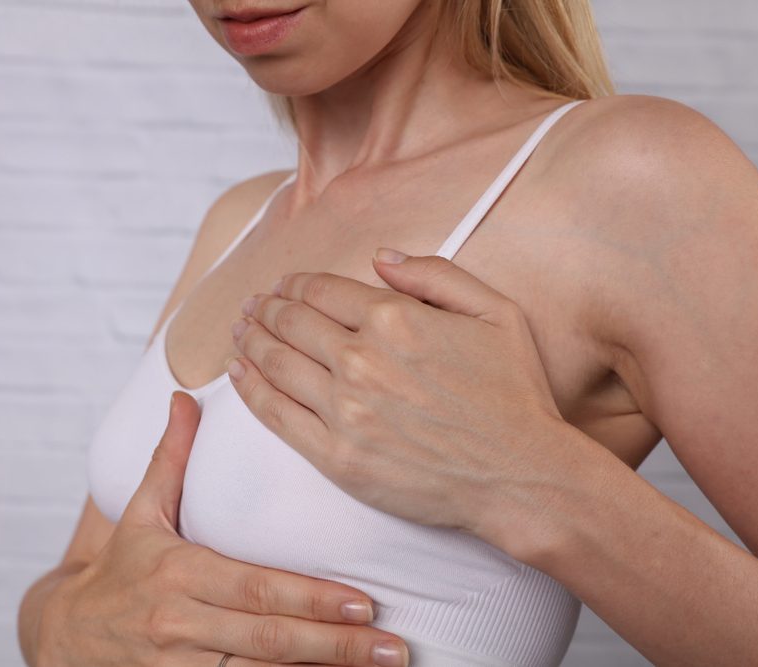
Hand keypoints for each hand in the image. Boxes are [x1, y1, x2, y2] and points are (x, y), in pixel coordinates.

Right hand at [37, 390, 411, 666]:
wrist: (67, 635)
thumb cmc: (120, 569)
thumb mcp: (141, 513)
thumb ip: (170, 458)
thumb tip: (185, 396)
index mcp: (179, 573)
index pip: (255, 587)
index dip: (311, 598)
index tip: (364, 601)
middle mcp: (180, 624)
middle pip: (269, 638)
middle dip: (335, 643)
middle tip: (393, 644)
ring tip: (378, 666)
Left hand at [226, 248, 573, 539]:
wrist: (520, 476)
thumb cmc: (514, 394)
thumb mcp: (496, 311)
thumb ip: (436, 274)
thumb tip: (380, 256)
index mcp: (396, 319)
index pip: (321, 290)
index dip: (294, 284)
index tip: (283, 286)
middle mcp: (362, 360)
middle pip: (290, 322)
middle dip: (265, 308)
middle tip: (252, 306)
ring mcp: (345, 410)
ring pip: (275, 363)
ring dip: (250, 340)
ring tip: (240, 330)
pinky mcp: (336, 456)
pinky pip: (275, 414)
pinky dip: (248, 388)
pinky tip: (237, 372)